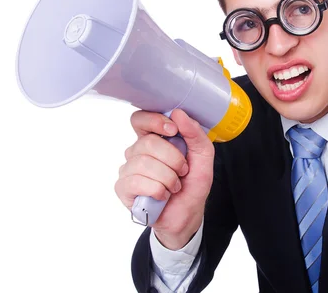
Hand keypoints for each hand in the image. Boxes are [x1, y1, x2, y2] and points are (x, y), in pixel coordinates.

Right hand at [115, 109, 214, 249]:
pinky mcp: (123, 188)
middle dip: (173, 158)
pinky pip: (137, 181)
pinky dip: (158, 190)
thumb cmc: (192, 184)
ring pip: (143, 162)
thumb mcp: (203, 156)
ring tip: (174, 186)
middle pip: (147, 142)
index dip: (155, 121)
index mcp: (154, 138)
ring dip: (168, 177)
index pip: (140, 119)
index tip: (173, 130)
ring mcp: (128, 169)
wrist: (188, 214)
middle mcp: (137, 151)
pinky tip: (163, 195)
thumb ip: (195, 133)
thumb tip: (179, 114)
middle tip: (182, 171)